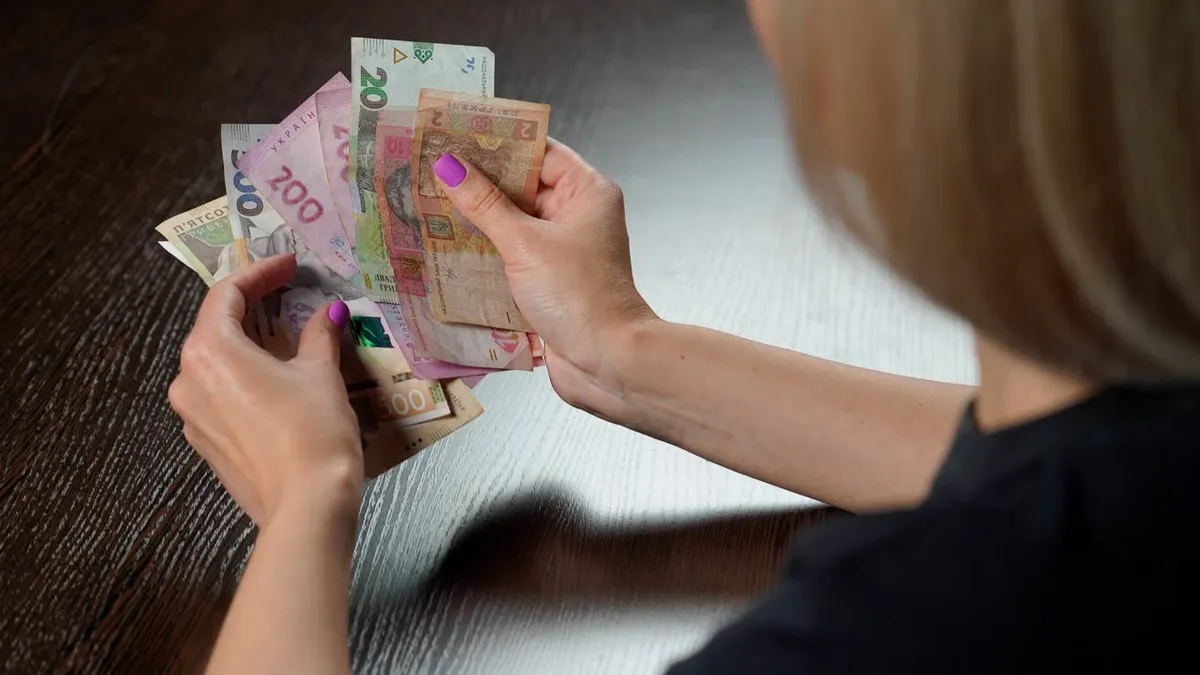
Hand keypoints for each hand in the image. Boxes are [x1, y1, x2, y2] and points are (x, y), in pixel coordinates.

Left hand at [168, 255, 362, 526]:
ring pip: (218, 363)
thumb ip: (318, 335)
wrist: (306, 507)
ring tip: (289, 336)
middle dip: (253, 307)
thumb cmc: (313, 433)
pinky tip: (280, 379)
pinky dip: (248, 378)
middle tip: (289, 292)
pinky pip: (222, 395)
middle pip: (216, 327)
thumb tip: (328, 313)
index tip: (289, 265)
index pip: (227, 294)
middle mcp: (188, 380)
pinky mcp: (206, 443)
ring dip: (251, 344)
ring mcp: (192, 416)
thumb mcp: (321, 373)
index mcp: (210, 351)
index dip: (260, 273)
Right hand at [433, 140, 656, 407]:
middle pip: (522, 187)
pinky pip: (510, 258)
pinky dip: (483, 254)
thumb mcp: (525, 243)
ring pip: (512, 225)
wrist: (608, 362)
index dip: (498, 142)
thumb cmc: (580, 296)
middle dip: (479, 182)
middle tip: (430, 169)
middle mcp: (577, 217)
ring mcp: (562, 252)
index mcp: (586, 193)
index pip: (539, 151)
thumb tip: (451, 166)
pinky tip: (445, 249)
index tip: (455, 133)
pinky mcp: (548, 283)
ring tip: (427, 204)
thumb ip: (485, 204)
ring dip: (476, 220)